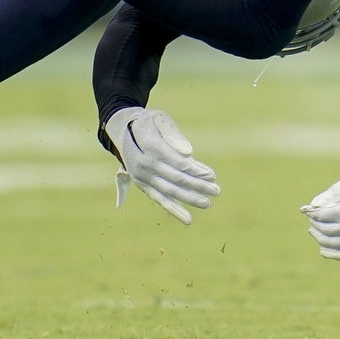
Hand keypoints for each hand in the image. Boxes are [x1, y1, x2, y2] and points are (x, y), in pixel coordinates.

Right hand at [105, 106, 219, 224]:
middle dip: (197, 186)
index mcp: (149, 146)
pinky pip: (159, 199)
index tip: (212, 176)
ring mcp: (142, 177)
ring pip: (168, 192)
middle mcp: (143, 164)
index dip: (195, 170)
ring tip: (207, 204)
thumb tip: (189, 152)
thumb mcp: (159, 119)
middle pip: (175, 179)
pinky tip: (188, 220)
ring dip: (189, 199)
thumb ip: (172, 134)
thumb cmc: (147, 122)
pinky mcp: (142, 185)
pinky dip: (174, 210)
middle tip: (216, 191)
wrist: (122, 129)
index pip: (176, 162)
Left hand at [301, 170, 339, 260]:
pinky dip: (334, 255)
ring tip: (313, 231)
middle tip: (311, 218)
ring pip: (336, 244)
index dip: (314, 213)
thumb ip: (336, 192)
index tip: (307, 210)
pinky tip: (323, 250)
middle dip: (316, 224)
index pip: (327, 215)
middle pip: (329, 230)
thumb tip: (314, 205)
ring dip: (321, 238)